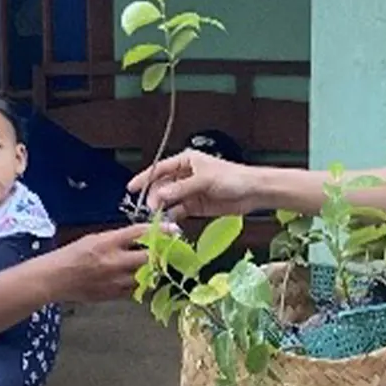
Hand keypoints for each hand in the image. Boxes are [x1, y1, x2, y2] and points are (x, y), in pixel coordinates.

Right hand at [50, 223, 161, 302]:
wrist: (55, 279)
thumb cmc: (72, 255)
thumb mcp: (94, 238)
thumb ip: (118, 238)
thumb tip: (141, 237)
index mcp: (108, 243)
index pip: (140, 233)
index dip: (160, 231)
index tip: (174, 230)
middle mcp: (114, 262)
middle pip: (149, 257)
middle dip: (161, 252)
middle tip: (168, 249)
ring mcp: (115, 281)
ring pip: (145, 275)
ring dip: (152, 269)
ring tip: (153, 264)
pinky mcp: (114, 295)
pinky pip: (135, 289)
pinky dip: (139, 283)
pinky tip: (136, 277)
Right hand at [126, 149, 256, 220]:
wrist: (253, 192)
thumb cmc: (233, 177)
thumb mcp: (205, 180)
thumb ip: (181, 188)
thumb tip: (160, 195)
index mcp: (186, 162)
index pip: (159, 169)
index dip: (144, 178)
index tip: (131, 188)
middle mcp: (185, 176)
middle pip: (162, 186)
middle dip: (155, 197)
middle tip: (151, 209)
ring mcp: (189, 192)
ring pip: (169, 201)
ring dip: (162, 209)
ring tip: (156, 219)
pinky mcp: (195, 206)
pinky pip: (178, 212)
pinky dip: (172, 218)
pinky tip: (168, 224)